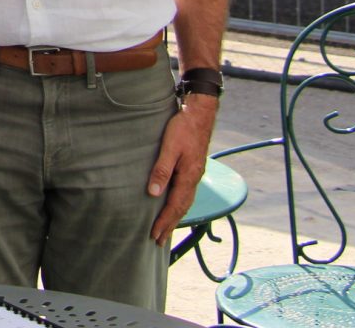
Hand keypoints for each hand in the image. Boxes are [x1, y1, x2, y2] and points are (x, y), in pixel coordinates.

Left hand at [147, 94, 216, 243]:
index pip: (174, 206)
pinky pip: (186, 193)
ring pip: (185, 202)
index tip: (154, 236)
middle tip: (159, 241)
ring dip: (175, 217)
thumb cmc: (183, 128)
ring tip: (166, 229)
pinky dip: (179, 204)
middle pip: (181, 209)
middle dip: (170, 225)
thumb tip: (154, 193)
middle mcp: (194, 179)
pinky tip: (174, 205)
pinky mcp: (193, 168)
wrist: (200, 114)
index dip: (164, 222)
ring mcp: (195, 174)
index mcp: (188, 177)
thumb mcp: (169, 147)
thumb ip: (162, 170)